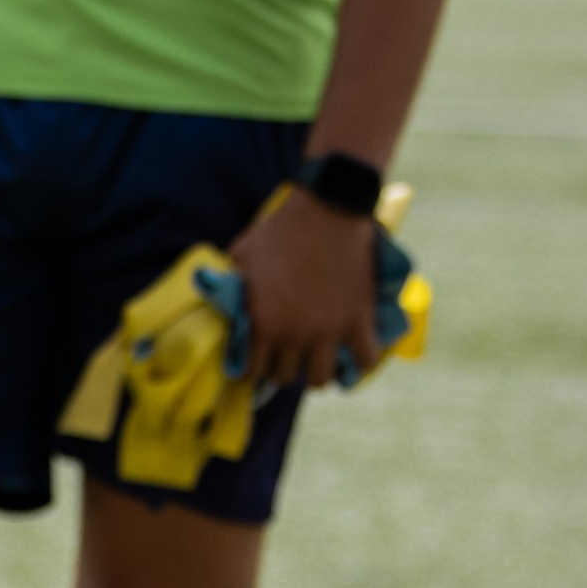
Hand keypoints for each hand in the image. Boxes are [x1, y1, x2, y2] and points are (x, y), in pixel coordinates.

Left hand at [231, 186, 380, 391]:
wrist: (329, 208)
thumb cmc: (282, 229)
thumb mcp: (242, 255)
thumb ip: (232, 284)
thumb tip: (222, 295)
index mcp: (264, 324)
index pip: (253, 372)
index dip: (255, 368)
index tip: (261, 360)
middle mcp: (294, 335)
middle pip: (285, 377)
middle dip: (284, 367)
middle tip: (289, 353)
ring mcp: (328, 331)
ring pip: (319, 379)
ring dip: (317, 370)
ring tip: (318, 356)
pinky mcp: (359, 320)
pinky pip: (364, 359)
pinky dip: (361, 359)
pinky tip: (355, 350)